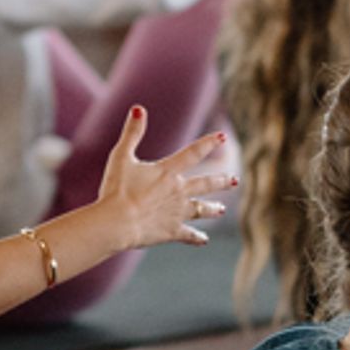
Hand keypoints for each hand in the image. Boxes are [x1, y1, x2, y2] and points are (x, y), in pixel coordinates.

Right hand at [94, 110, 237, 250]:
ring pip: (200, 209)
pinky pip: (188, 234)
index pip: (193, 153)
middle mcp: (178, 191)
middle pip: (204, 184)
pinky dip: (196, 238)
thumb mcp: (121, 157)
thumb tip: (138, 108)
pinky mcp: (171, 231)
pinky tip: (203, 240)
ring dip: (212, 208)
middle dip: (220, 181)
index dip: (209, 143)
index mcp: (167, 172)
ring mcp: (177, 212)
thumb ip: (131, 133)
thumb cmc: (116, 189)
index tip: (223, 137)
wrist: (117, 222)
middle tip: (234, 180)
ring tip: (221, 209)